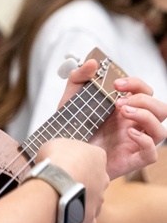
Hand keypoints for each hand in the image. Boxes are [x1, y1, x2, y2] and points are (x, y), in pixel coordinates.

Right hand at [38, 138, 108, 222]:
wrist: (55, 185)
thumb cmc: (55, 161)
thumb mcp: (53, 145)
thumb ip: (61, 150)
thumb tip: (55, 156)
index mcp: (98, 156)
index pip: (92, 157)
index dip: (77, 160)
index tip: (65, 163)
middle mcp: (103, 177)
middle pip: (94, 179)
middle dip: (81, 181)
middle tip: (62, 182)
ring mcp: (99, 198)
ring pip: (91, 200)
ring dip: (79, 201)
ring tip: (60, 200)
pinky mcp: (90, 217)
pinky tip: (68, 221)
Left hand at [59, 60, 166, 179]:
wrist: (64, 155)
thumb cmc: (71, 128)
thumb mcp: (70, 100)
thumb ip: (79, 78)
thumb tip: (92, 62)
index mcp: (124, 108)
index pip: (145, 91)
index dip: (136, 84)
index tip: (116, 84)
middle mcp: (133, 124)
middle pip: (160, 108)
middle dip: (143, 100)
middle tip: (119, 103)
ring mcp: (135, 142)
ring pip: (161, 129)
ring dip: (146, 117)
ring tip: (124, 113)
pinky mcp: (131, 160)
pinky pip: (152, 153)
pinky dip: (145, 141)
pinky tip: (128, 134)